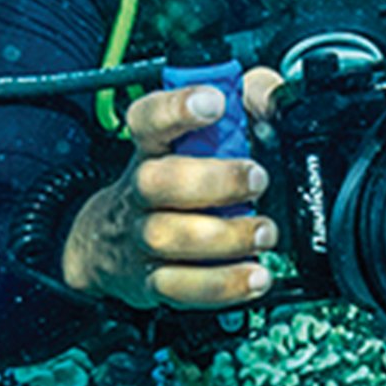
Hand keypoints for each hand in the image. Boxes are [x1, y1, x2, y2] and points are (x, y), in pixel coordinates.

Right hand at [62, 72, 282, 311]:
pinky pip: (180, 287)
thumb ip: (245, 101)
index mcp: (152, 147)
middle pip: (157, 182)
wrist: (109, 240)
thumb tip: (276, 98)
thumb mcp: (206, 132)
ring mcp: (141, 237)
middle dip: (212, 181)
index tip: (213, 104)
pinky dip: (222, 284)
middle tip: (255, 180)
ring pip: (169, 238)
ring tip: (263, 232)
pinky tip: (253, 275)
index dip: (176, 108)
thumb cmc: (176, 176)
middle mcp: (140, 190)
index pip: (147, 118)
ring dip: (225, 238)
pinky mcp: (150, 280)